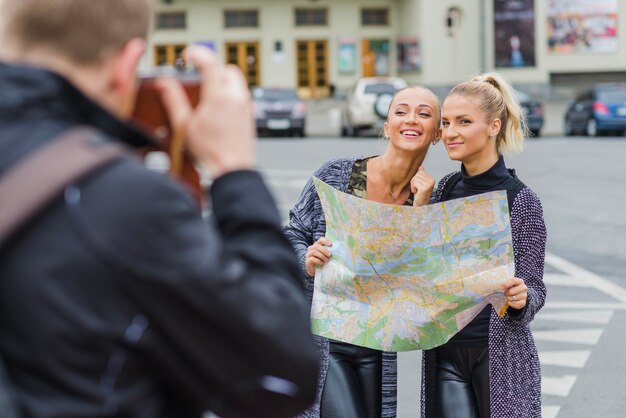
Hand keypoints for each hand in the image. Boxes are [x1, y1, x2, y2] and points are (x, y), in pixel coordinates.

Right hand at [156, 45, 254, 178]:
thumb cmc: (211, 152)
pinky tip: (219, 106)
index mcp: (219, 97)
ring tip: (207, 91)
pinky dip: (230, 92)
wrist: (232, 168)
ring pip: (237, 80)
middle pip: (227, 68)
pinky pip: (242, 94)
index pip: (210, 62)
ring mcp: (245, 106)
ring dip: (222, 79)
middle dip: (212, 67)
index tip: (188, 55)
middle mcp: (235, 98)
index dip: (197, 53)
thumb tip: (164, 83)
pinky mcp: (250, 114)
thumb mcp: (185, 125)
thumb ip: (174, 100)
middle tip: (198, 74)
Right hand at [305, 237, 332, 275]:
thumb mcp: (326, 256)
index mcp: (317, 245)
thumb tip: (338, 249)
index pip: (320, 240)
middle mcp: (311, 248)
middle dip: (324, 250)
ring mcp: (308, 254)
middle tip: (330, 255)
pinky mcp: (307, 261)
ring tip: (327, 260)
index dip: (325, 241)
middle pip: (317, 246)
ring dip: (322, 256)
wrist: (316, 271)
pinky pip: (312, 259)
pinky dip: (318, 261)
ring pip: (314, 252)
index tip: (331, 245)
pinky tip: (322, 263)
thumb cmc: (322, 261)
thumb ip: (330, 252)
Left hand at [411, 166, 434, 206]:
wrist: (420, 205)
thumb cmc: (419, 195)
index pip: (419, 172)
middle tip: (417, 188)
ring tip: (417, 190)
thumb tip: (421, 167)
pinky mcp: (424, 188)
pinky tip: (416, 192)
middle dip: (413, 181)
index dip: (416, 178)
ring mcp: (428, 184)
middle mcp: (431, 181)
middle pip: (416, 174)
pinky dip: (413, 188)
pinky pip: (414, 182)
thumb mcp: (420, 183)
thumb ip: (421, 175)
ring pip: (414, 178)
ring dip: (413, 185)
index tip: (418, 185)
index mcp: (431, 179)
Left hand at [502, 277, 527, 308]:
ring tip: (508, 296)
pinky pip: (516, 304)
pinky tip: (510, 301)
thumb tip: (497, 285)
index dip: (507, 283)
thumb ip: (502, 283)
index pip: (513, 280)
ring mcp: (524, 295)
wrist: (515, 294)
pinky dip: (511, 304)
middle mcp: (524, 288)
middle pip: (511, 291)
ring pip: (513, 298)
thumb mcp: (507, 283)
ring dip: (508, 298)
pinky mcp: (524, 302)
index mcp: (519, 281)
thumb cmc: (510, 287)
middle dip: (506, 293)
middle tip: (505, 293)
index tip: (502, 287)